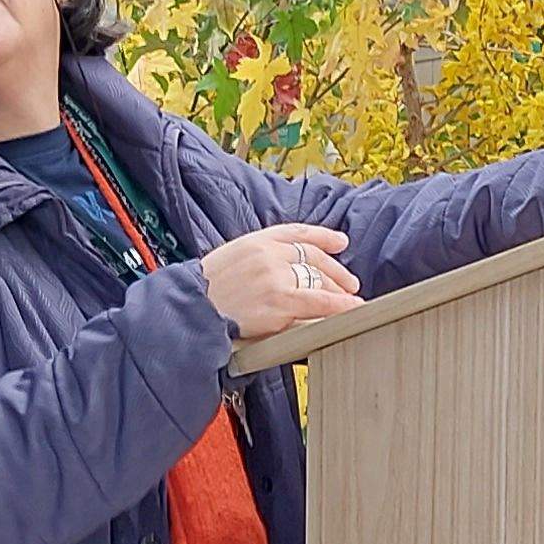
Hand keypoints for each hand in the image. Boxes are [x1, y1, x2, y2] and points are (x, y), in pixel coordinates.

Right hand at [200, 221, 359, 344]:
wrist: (191, 312)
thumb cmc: (205, 294)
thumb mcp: (229, 261)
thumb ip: (258, 259)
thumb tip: (286, 269)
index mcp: (255, 241)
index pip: (297, 232)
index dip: (323, 236)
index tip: (340, 242)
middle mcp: (268, 254)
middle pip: (313, 257)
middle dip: (336, 270)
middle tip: (349, 282)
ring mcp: (276, 277)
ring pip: (318, 279)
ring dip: (339, 289)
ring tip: (351, 298)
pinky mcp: (280, 302)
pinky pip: (319, 301)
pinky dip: (339, 304)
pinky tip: (352, 307)